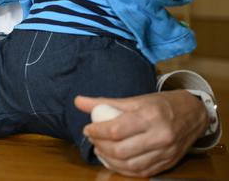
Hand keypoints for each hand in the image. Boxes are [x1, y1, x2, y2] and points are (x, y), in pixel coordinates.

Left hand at [75, 90, 207, 176]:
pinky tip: (113, 161)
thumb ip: (106, 102)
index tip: (87, 129)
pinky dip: (123, 169)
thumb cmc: (161, 105)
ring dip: (109, 160)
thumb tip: (78, 101)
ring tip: (100, 150)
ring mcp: (165, 152)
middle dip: (101, 146)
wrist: (193, 114)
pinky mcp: (168, 163)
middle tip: (92, 140)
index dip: (97, 132)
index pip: (116, 130)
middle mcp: (159, 136)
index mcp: (149, 116)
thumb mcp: (135, 100)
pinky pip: (141, 172)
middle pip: (121, 150)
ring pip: (130, 165)